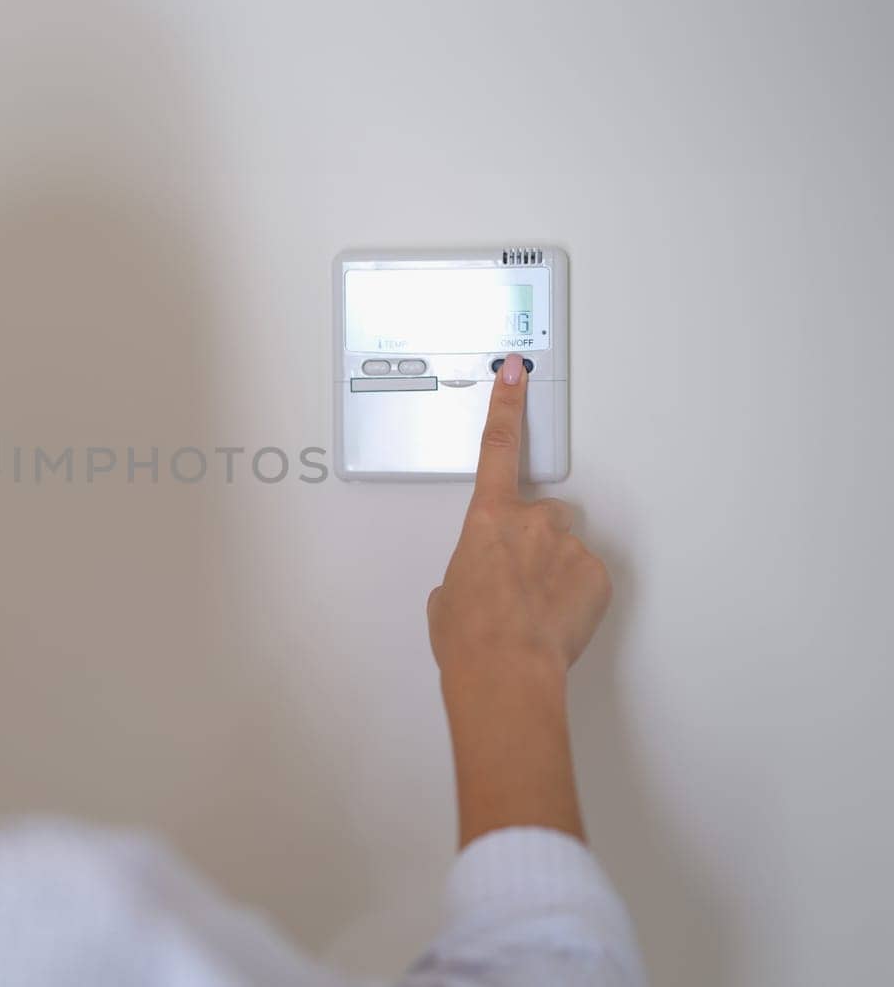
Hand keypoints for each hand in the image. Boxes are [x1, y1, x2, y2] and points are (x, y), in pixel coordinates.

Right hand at [428, 356, 611, 682]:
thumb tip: (477, 581)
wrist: (506, 671)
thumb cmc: (469, 636)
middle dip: (532, 539)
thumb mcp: (447, 595)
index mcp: (487, 518)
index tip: (516, 372)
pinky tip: (554, 619)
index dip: (508, 402)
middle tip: (516, 581)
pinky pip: (586, 577)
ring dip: (552, 572)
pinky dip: (574, 595)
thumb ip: (465, 570)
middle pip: (540, 514)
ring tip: (534, 610)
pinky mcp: (597, 574)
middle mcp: (531, 522)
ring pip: (563, 549)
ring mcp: (568, 546)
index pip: (498, 444)